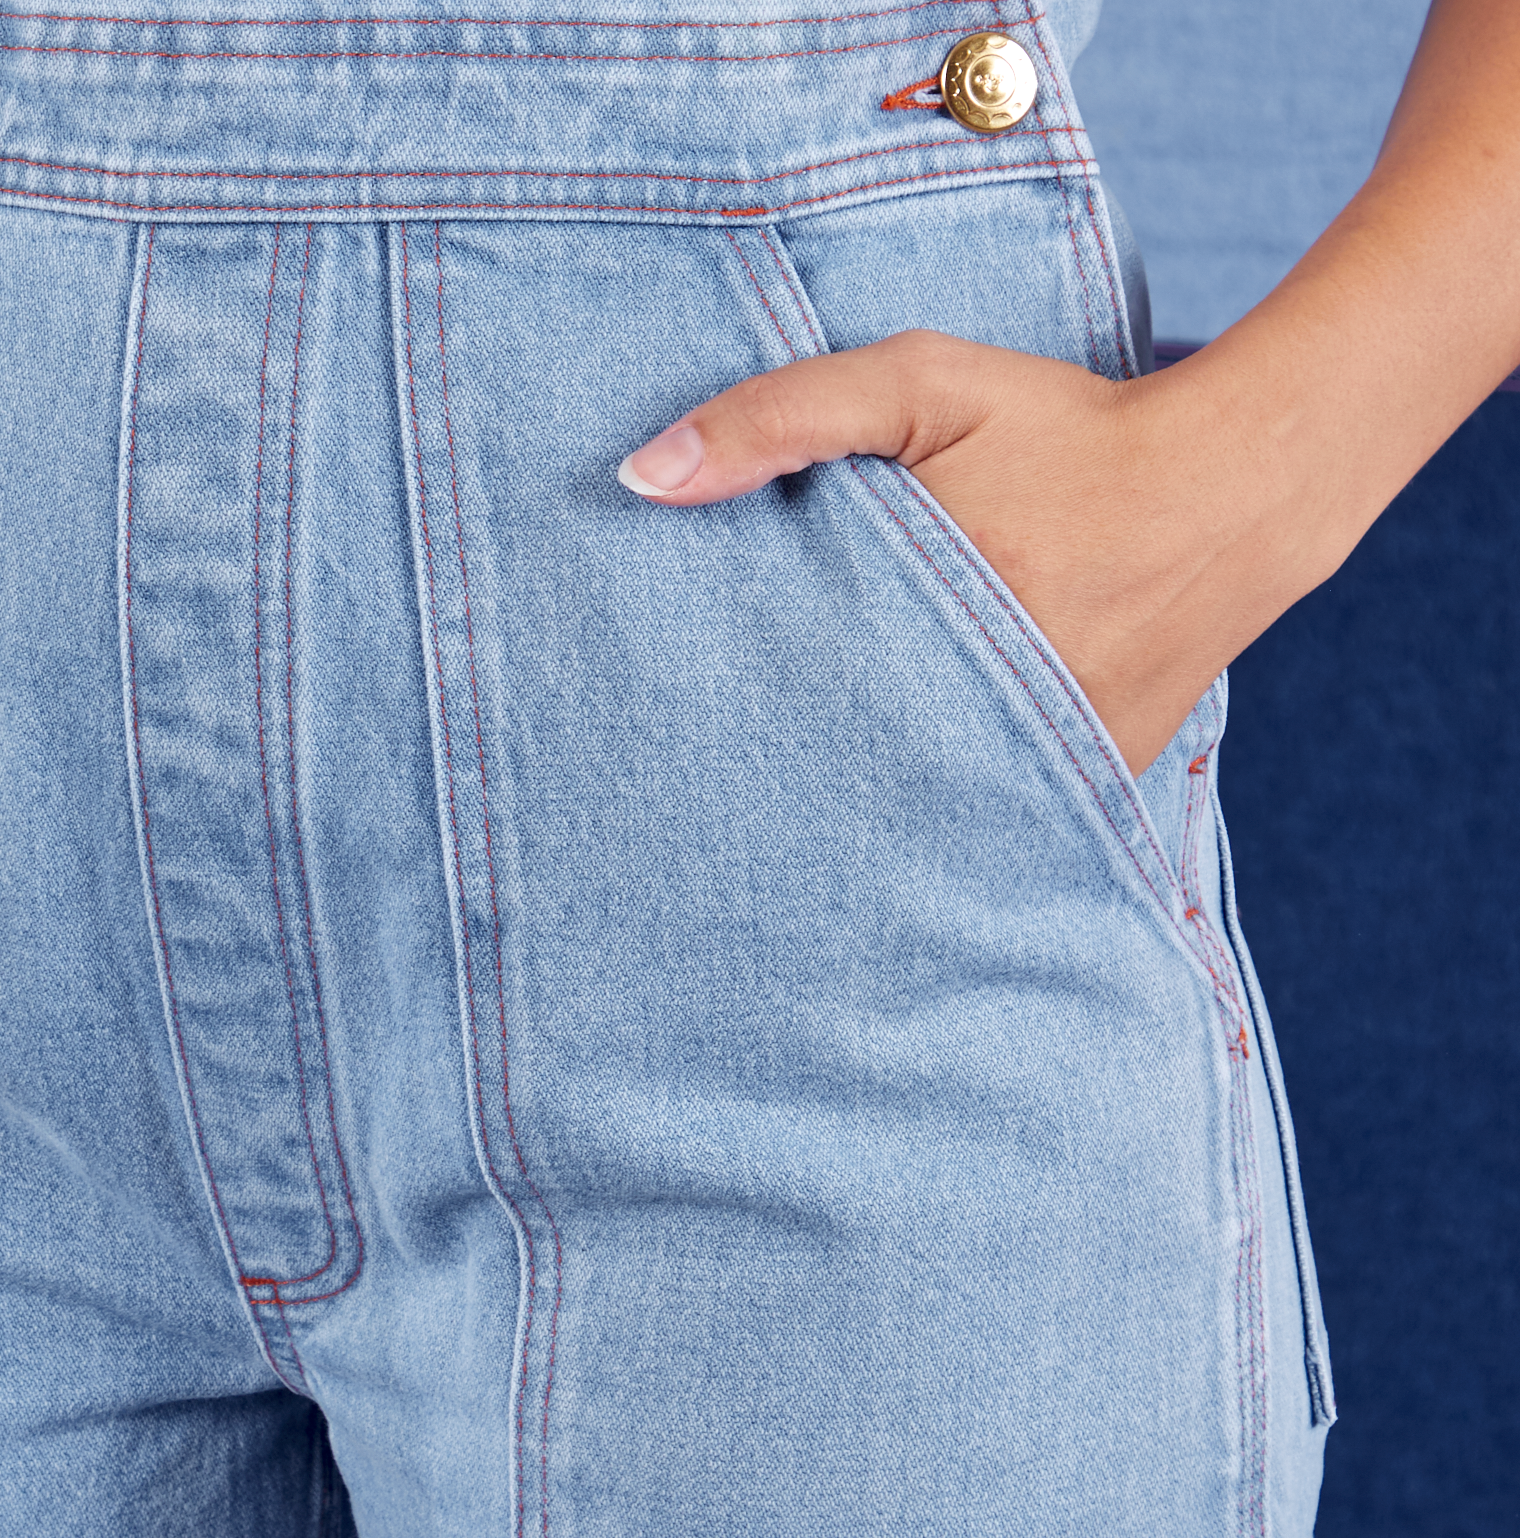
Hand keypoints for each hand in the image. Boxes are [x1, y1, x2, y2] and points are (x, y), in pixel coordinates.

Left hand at [617, 332, 1330, 774]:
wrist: (1238, 486)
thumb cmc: (1069, 427)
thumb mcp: (922, 384)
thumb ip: (780, 417)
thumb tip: (640, 480)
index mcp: (935, 628)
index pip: (794, 704)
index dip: (736, 718)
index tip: (679, 730)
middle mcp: (991, 714)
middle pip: (848, 772)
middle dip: (791, 773)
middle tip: (718, 793)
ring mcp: (1046, 761)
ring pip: (922, 804)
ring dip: (869, 800)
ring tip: (807, 808)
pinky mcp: (1089, 783)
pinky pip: (997, 811)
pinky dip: (953, 802)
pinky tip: (909, 796)